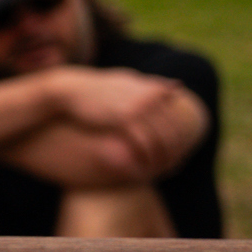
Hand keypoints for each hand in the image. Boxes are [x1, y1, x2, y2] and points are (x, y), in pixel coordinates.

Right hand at [46, 66, 201, 178]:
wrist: (71, 89)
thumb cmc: (97, 87)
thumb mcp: (129, 80)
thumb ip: (153, 84)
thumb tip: (178, 86)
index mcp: (155, 90)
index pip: (178, 120)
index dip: (180, 140)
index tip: (176, 155)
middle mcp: (151, 97)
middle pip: (173, 131)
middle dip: (174, 153)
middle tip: (170, 168)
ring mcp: (139, 108)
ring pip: (161, 138)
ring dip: (162, 158)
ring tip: (159, 171)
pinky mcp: (124, 119)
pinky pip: (144, 142)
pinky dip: (147, 157)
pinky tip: (144, 168)